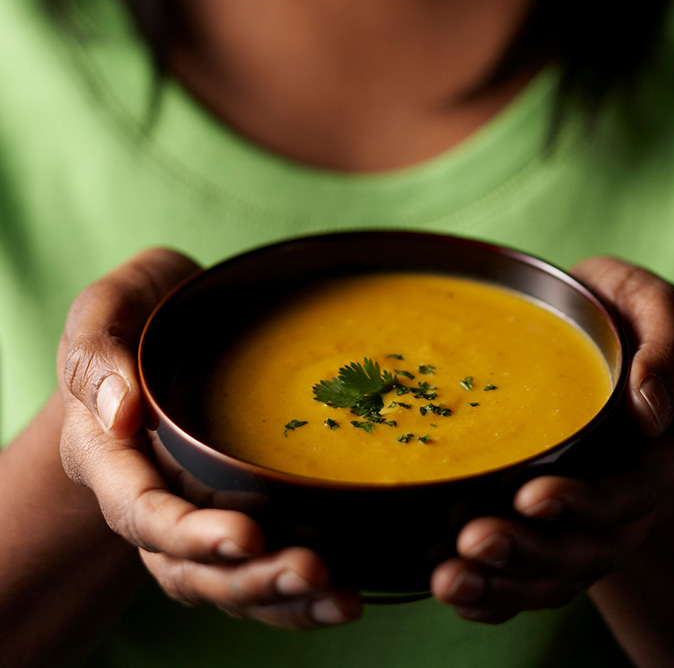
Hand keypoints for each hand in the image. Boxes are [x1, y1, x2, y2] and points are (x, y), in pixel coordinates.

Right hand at [57, 248, 360, 629]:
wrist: (168, 322)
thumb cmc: (137, 310)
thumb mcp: (108, 309)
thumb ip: (96, 353)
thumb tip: (120, 413)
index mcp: (107, 455)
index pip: (139, 511)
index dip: (189, 534)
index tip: (246, 535)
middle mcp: (146, 498)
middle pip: (185, 566)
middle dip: (247, 578)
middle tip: (312, 570)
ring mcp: (191, 510)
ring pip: (223, 581)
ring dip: (278, 598)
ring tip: (340, 597)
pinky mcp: (232, 511)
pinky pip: (255, 568)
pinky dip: (295, 595)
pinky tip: (344, 595)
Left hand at [431, 257, 673, 622]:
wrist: (593, 327)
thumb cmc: (624, 310)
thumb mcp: (656, 305)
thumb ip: (670, 345)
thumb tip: (650, 411)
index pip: (643, 485)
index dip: (590, 502)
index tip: (530, 495)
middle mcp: (646, 491)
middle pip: (599, 544)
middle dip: (534, 551)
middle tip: (472, 541)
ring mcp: (603, 514)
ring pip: (564, 571)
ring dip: (508, 582)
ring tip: (450, 576)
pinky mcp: (561, 524)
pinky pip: (537, 575)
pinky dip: (496, 593)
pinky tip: (453, 588)